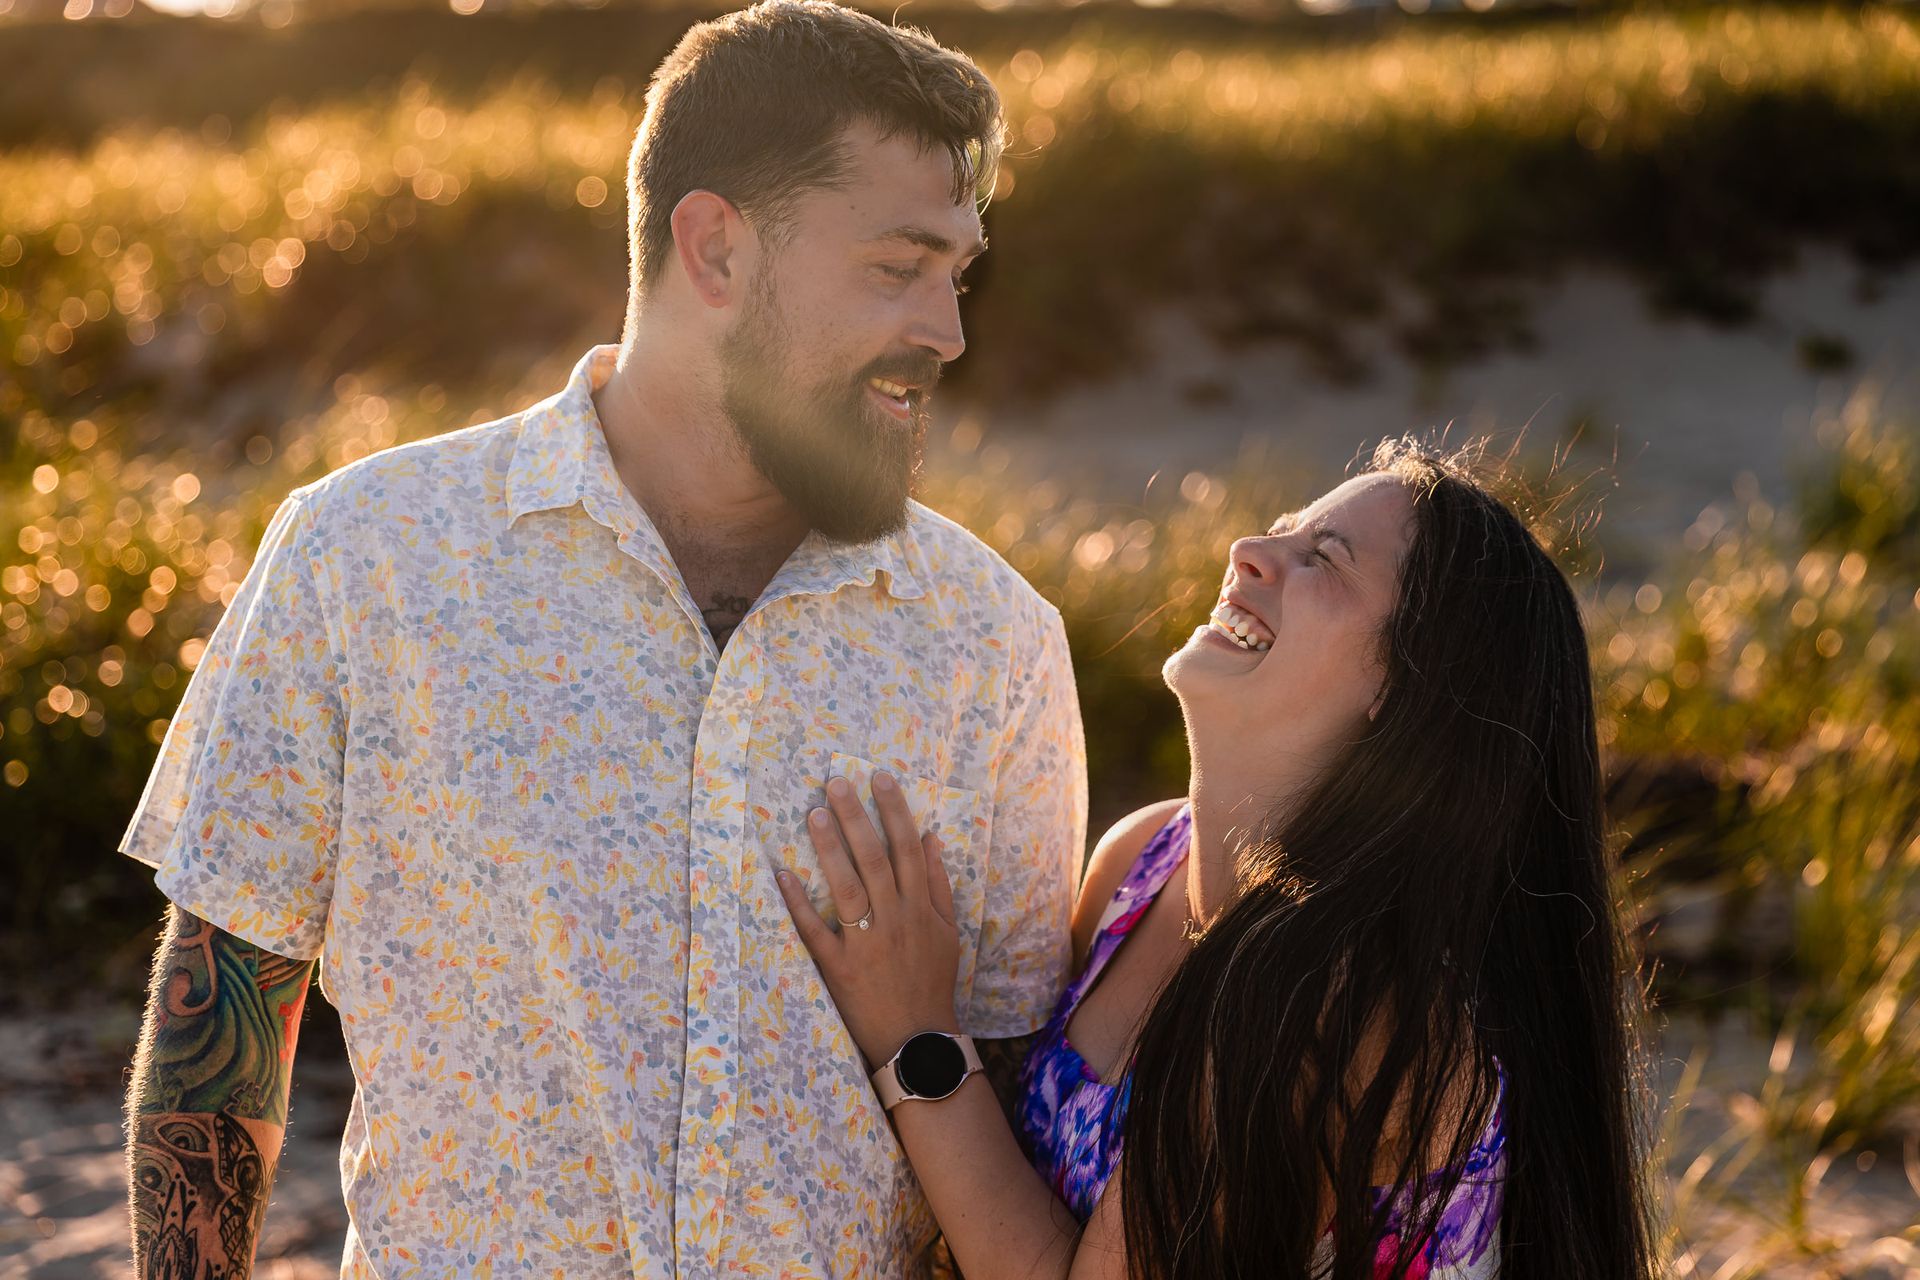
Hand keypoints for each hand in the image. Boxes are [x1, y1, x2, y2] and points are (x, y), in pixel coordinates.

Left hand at [775, 772, 961, 1066]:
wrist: (918, 1040)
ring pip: (846, 886)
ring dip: (830, 848)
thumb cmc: (932, 981)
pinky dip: (799, 903)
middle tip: (836, 783)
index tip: (879, 779)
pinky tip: (783, 874)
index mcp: (920, 907)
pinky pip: (815, 930)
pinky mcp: (839, 967)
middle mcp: (894, 918)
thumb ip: (940, 885)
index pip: (908, 847)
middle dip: (856, 817)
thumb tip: (932, 838)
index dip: (894, 810)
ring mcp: (866, 942)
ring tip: (814, 814)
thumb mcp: (948, 932)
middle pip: (874, 857)